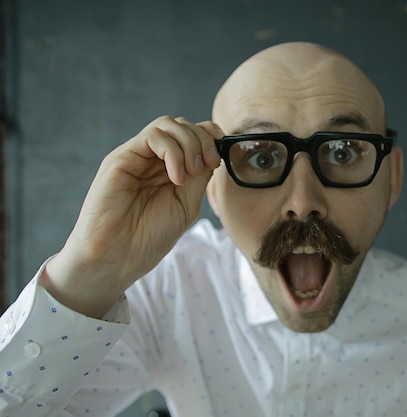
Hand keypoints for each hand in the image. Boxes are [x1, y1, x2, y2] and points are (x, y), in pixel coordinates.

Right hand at [41, 116, 222, 317]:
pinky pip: (152, 136)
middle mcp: (152, 160)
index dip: (210, 138)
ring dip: (189, 144)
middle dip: (203, 140)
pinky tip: (176, 177)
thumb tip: (213, 152)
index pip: (192, 136)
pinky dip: (173, 151)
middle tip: (208, 165)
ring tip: (190, 173)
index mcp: (170, 170)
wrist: (116, 258)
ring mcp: (136, 157)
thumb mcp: (186, 205)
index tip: (220, 157)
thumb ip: (199, 178)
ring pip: (168, 124)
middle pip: (183, 125)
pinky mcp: (121, 158)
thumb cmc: (148, 238)